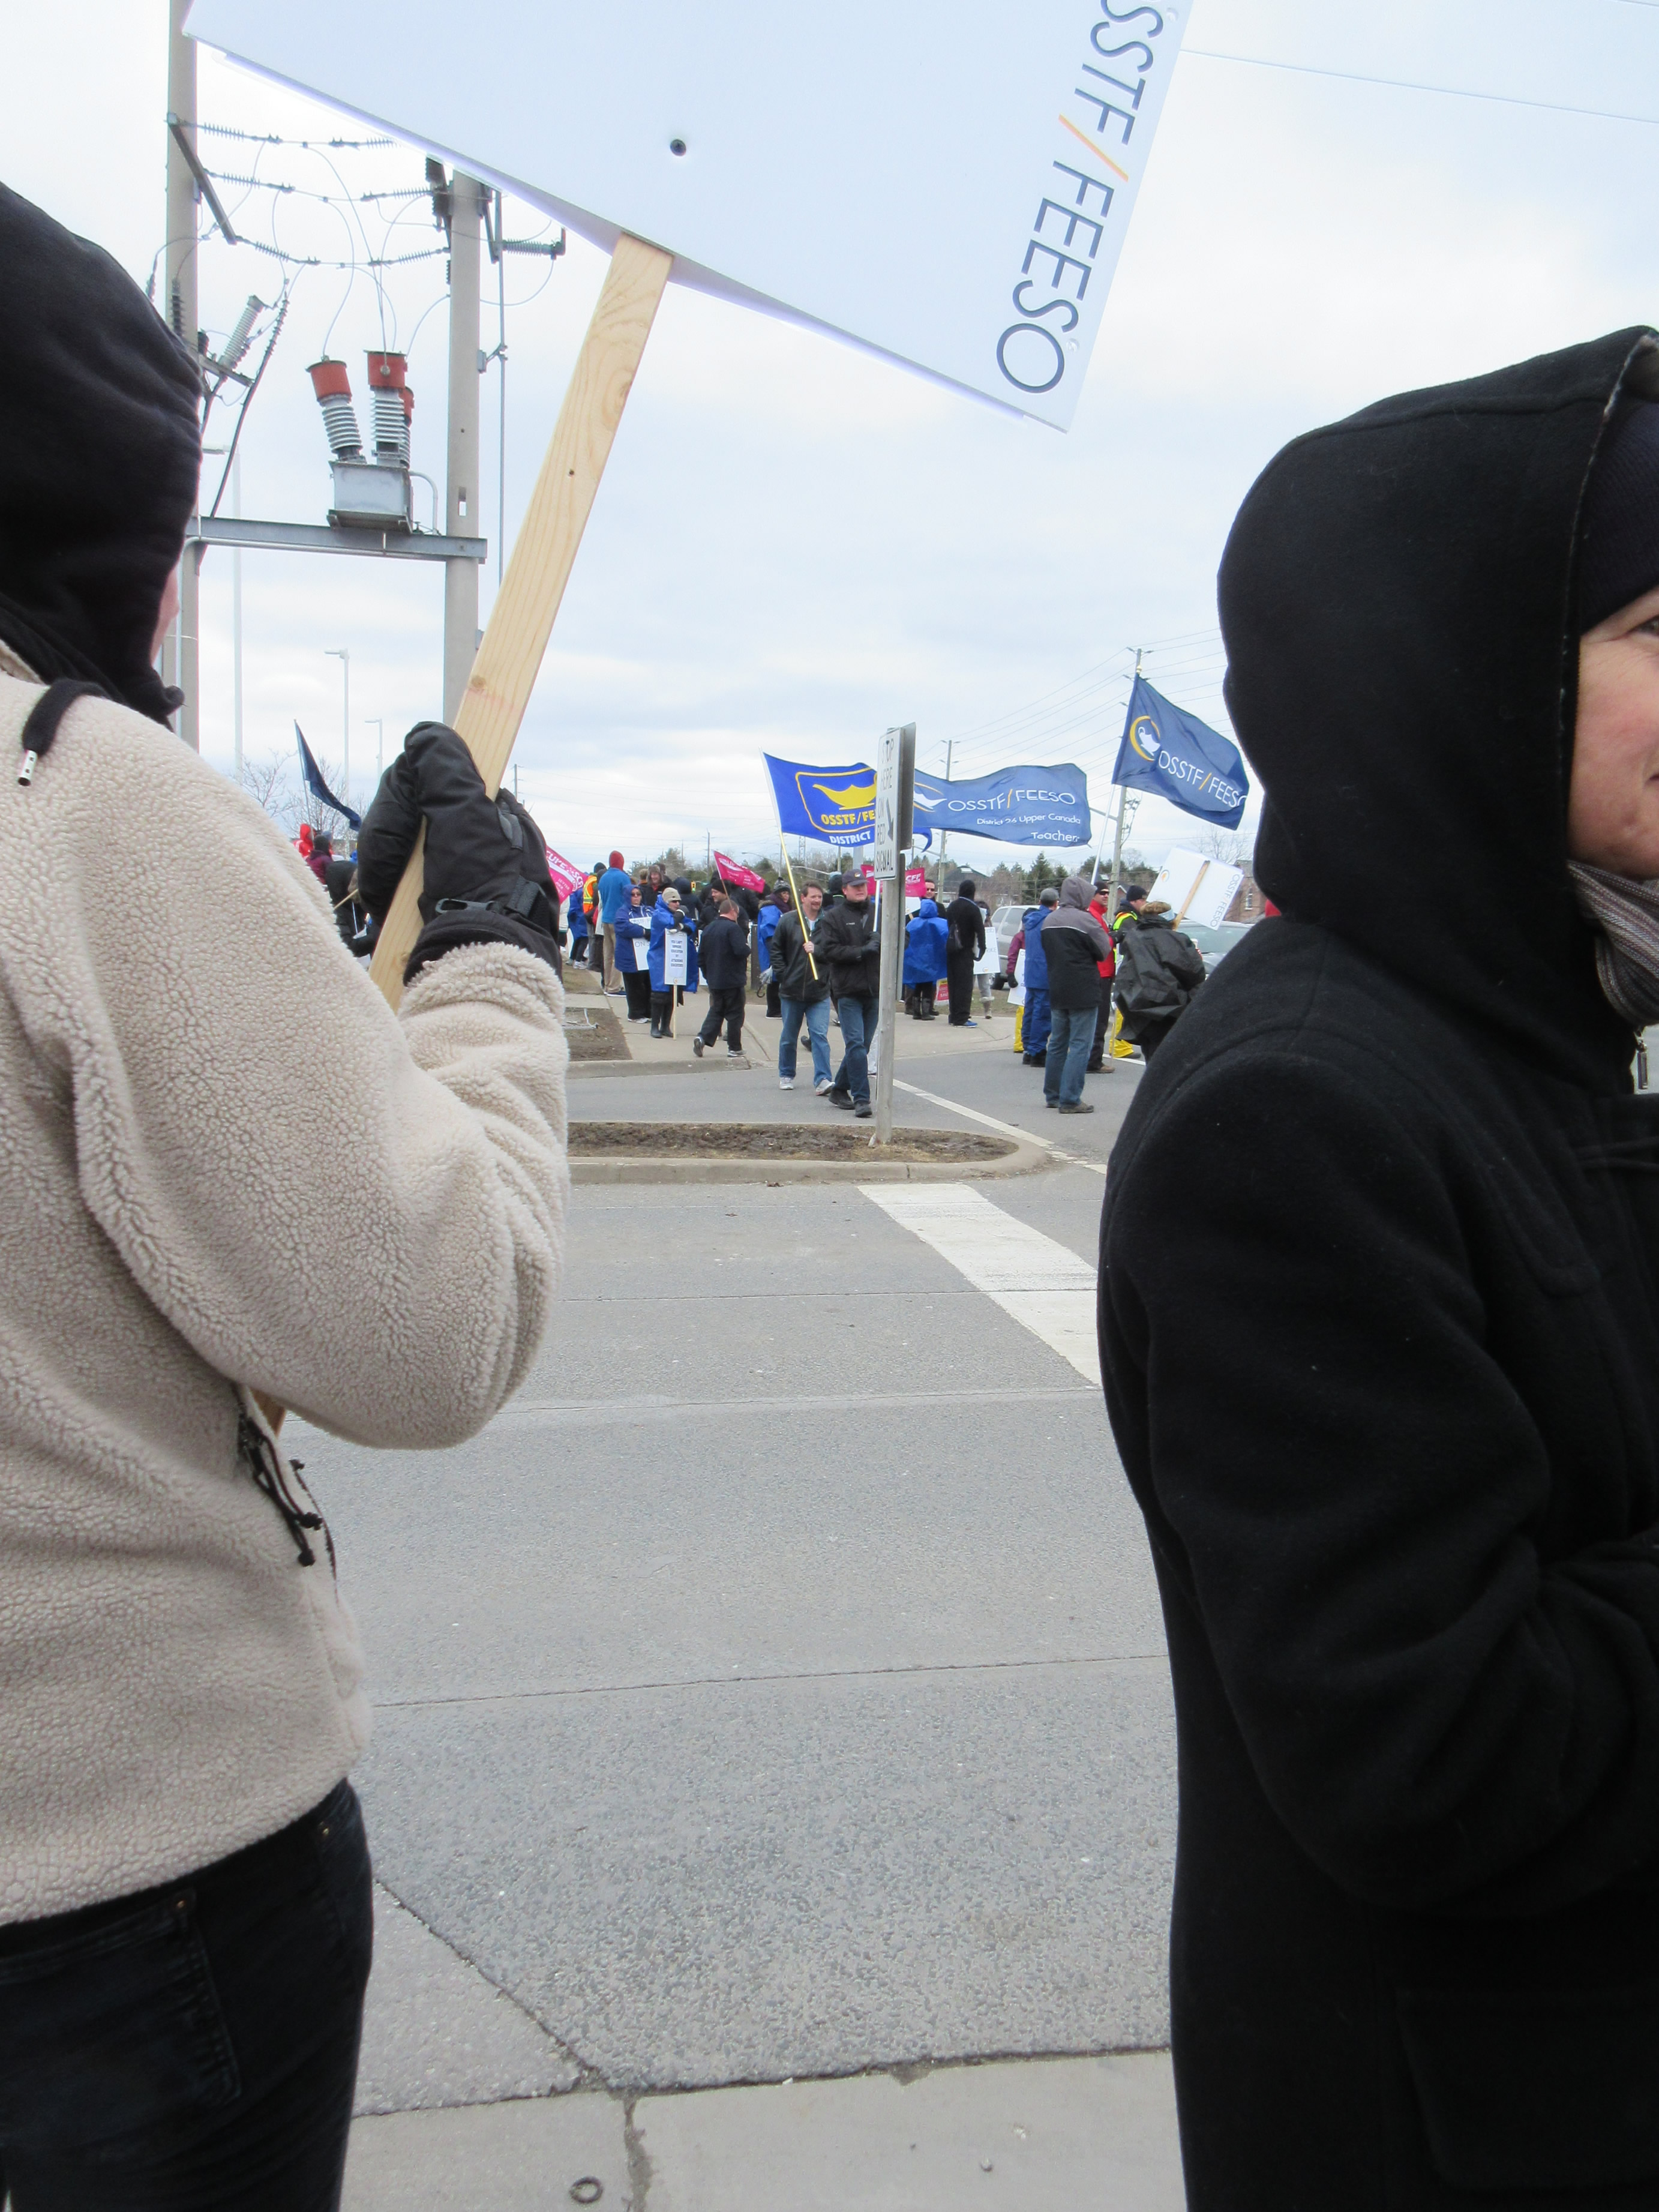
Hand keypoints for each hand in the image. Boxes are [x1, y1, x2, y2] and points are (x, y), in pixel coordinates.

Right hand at [356, 722, 558, 980]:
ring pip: (396, 848)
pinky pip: (391, 881)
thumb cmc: (481, 886)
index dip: (409, 792)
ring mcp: (452, 877)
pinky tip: (386, 902)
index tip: (403, 805)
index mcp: (494, 820)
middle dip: (392, 834)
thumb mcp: (467, 812)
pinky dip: (383, 888)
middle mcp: (476, 845)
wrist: (479, 960)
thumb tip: (426, 735)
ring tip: (387, 890)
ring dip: (383, 864)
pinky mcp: (430, 906)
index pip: (435, 783)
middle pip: (410, 816)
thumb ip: (445, 767)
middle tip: (388, 863)